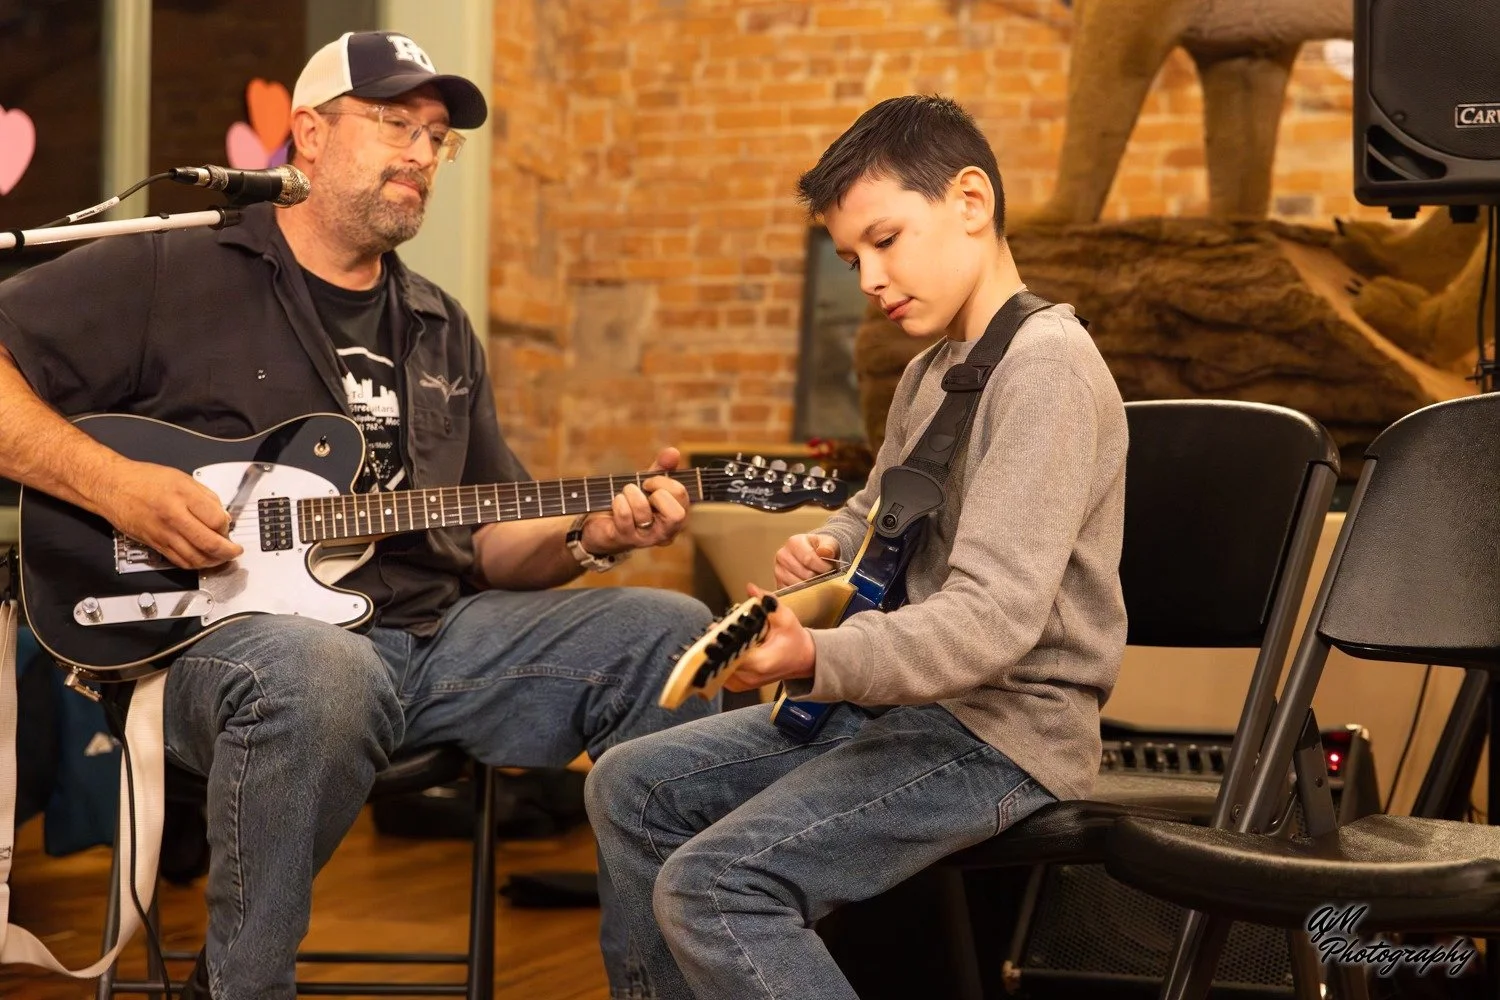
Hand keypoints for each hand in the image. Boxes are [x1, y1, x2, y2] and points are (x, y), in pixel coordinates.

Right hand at [99, 459, 243, 569]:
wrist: (112, 486)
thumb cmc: (144, 480)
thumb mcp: (182, 478)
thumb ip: (206, 497)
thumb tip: (223, 515)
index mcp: (183, 496)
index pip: (217, 520)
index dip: (228, 526)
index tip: (230, 526)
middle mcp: (173, 516)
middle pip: (209, 543)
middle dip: (228, 551)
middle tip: (236, 551)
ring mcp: (163, 533)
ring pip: (195, 558)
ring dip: (213, 562)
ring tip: (222, 557)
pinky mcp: (154, 544)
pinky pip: (179, 561)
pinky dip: (195, 564)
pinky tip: (202, 559)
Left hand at [581, 447, 690, 554]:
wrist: (604, 524)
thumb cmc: (632, 505)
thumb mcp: (649, 484)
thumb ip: (663, 468)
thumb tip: (673, 452)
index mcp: (676, 518)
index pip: (681, 496)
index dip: (663, 481)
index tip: (649, 482)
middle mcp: (665, 532)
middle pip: (676, 514)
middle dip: (656, 491)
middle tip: (644, 488)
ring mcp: (644, 538)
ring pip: (643, 510)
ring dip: (631, 493)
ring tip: (626, 494)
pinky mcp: (623, 538)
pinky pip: (624, 515)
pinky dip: (618, 502)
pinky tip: (616, 503)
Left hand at [723, 582, 815, 691]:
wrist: (803, 660)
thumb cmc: (794, 638)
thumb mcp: (784, 617)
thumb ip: (767, 603)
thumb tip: (750, 588)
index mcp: (760, 662)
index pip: (729, 653)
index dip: (720, 640)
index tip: (716, 627)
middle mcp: (749, 677)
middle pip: (720, 660)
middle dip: (716, 643)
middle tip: (715, 628)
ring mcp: (742, 684)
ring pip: (717, 668)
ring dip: (717, 652)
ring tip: (719, 636)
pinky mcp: (738, 686)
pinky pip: (721, 673)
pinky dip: (720, 660)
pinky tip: (724, 647)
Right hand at [773, 532, 839, 587]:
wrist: (812, 556)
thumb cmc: (820, 550)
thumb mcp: (829, 543)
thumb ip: (829, 546)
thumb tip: (826, 552)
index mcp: (794, 543)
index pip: (809, 559)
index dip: (823, 567)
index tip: (830, 569)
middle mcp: (782, 556)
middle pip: (805, 575)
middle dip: (819, 577)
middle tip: (825, 575)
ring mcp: (779, 571)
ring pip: (799, 586)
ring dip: (812, 586)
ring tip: (817, 580)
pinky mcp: (779, 584)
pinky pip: (793, 593)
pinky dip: (804, 593)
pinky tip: (809, 587)